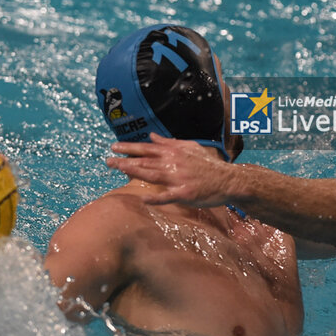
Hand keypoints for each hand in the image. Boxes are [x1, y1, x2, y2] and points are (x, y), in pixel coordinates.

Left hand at [107, 133, 235, 206]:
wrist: (227, 179)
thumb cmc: (207, 164)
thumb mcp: (189, 148)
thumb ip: (169, 143)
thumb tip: (151, 136)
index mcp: (174, 152)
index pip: (147, 148)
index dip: (129, 147)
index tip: (114, 147)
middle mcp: (174, 163)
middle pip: (145, 161)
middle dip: (124, 160)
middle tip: (108, 160)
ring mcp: (179, 179)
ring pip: (151, 175)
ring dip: (133, 172)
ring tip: (117, 169)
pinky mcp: (185, 194)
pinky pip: (167, 196)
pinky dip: (155, 198)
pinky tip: (143, 199)